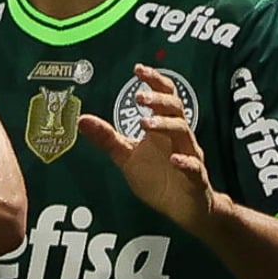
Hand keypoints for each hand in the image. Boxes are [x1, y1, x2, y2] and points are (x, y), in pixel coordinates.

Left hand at [78, 64, 222, 231]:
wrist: (185, 210)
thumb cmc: (158, 178)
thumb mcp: (126, 157)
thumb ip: (107, 138)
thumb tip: (81, 119)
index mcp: (162, 130)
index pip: (163, 97)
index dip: (154, 81)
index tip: (138, 69)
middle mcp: (178, 138)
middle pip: (176, 109)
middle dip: (159, 100)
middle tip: (139, 97)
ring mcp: (190, 156)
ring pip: (184, 133)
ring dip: (166, 125)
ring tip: (146, 123)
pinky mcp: (196, 179)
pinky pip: (195, 168)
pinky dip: (186, 162)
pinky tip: (175, 159)